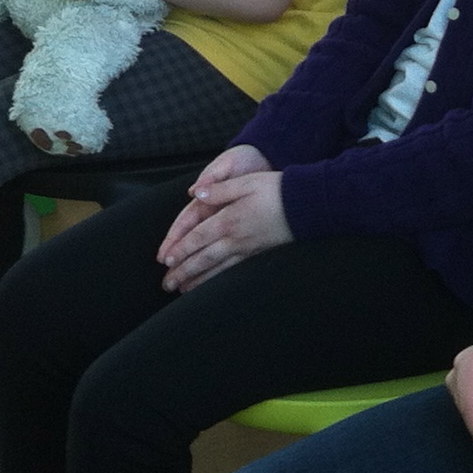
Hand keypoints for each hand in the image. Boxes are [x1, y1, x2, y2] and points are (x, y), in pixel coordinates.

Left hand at [155, 166, 288, 293]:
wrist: (306, 205)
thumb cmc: (276, 190)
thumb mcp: (246, 182)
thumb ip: (219, 189)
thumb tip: (195, 193)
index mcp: (229, 219)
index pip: (198, 237)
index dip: (181, 249)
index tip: (166, 260)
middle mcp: (235, 238)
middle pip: (203, 258)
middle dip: (183, 272)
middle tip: (166, 284)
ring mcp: (247, 249)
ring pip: (216, 268)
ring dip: (197, 280)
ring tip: (182, 290)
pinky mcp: (257, 254)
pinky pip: (232, 271)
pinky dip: (217, 279)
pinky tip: (210, 284)